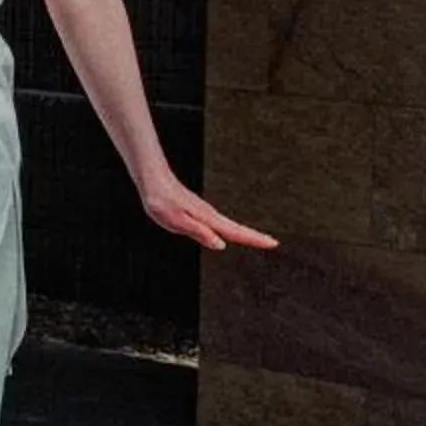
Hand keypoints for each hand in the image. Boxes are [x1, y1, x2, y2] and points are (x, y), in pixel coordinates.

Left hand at [141, 177, 276, 252]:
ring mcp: (204, 212)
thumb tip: (221, 245)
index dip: (254, 239)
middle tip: (273, 243)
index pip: (236, 232)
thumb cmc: (161, 201)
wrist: (152, 180)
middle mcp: (209, 215)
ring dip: (244, 233)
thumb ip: (199, 232)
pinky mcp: (198, 211)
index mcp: (207, 219)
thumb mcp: (176, 221)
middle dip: (254, 237)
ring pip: (228, 225)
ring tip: (257, 240)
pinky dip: (229, 229)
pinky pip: (219, 223)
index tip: (273, 243)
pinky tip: (227, 233)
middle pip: (237, 229)